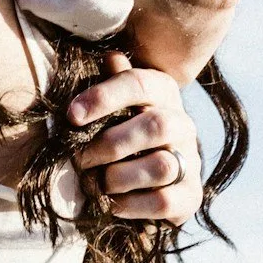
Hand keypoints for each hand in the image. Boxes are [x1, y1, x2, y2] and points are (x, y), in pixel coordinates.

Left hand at [69, 54, 203, 222]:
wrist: (148, 179)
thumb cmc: (120, 130)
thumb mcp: (114, 104)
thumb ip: (111, 82)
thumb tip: (111, 57)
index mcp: (162, 92)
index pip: (138, 83)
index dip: (103, 96)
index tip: (72, 115)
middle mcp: (182, 123)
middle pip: (156, 125)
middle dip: (110, 144)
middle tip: (80, 159)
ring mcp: (190, 160)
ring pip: (161, 166)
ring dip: (119, 177)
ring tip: (96, 184)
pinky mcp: (191, 195)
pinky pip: (164, 201)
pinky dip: (131, 205)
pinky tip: (112, 204)